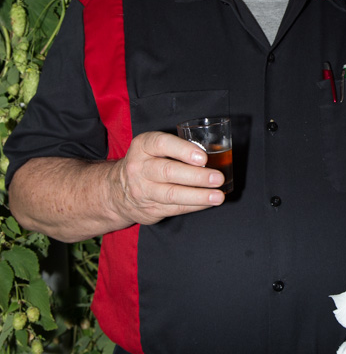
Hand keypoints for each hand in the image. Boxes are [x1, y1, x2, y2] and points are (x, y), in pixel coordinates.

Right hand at [109, 130, 225, 226]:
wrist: (118, 192)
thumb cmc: (147, 163)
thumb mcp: (152, 148)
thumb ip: (177, 148)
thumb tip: (213, 153)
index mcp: (142, 146)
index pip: (161, 144)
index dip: (183, 150)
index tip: (203, 157)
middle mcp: (140, 168)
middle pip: (168, 171)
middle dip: (196, 176)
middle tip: (217, 177)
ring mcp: (143, 190)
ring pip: (172, 194)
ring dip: (198, 196)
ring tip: (218, 195)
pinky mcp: (150, 209)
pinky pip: (175, 208)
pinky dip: (195, 205)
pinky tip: (209, 202)